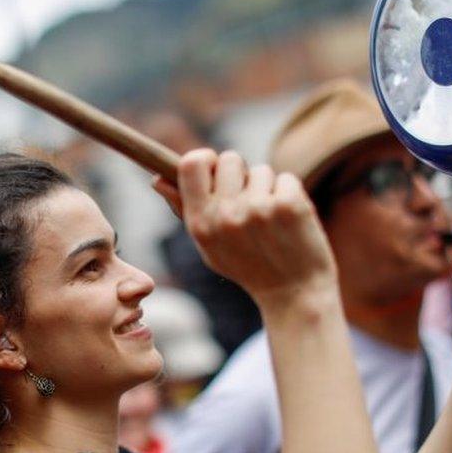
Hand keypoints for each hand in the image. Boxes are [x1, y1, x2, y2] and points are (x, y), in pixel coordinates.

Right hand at [153, 149, 336, 309]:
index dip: (206, 160)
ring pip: (260, 169)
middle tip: (249, 204)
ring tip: (271, 219)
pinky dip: (290, 194)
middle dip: (240, 174)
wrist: (294, 294)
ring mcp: (258, 210)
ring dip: (266, 188)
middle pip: (229, 158)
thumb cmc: (248, 266)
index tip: (217, 171)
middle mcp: (226, 215)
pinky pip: (286, 178)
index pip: (191, 163)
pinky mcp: (289, 206)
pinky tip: (290, 222)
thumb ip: (184, 209)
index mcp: (200, 223)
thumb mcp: (209, 245)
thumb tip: (157, 179)